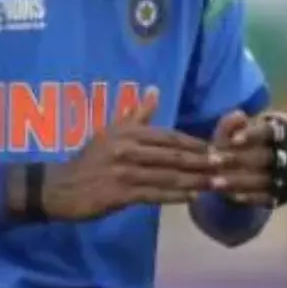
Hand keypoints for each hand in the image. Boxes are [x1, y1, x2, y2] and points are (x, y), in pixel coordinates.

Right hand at [42, 91, 215, 219]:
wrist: (60, 187)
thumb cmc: (90, 160)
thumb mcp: (111, 132)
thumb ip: (136, 114)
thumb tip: (154, 90)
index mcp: (129, 132)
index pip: (169, 136)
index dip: (194, 142)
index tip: (216, 148)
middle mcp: (128, 148)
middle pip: (173, 154)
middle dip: (201, 160)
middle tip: (226, 164)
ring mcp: (124, 171)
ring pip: (167, 175)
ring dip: (194, 179)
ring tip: (216, 183)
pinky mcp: (119, 193)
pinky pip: (153, 194)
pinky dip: (174, 195)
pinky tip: (192, 196)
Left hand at [207, 110, 278, 205]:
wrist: (272, 167)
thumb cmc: (250, 143)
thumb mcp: (240, 131)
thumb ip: (234, 123)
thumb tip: (239, 115)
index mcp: (282, 132)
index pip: (269, 132)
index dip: (252, 135)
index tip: (233, 140)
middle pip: (265, 157)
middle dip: (239, 159)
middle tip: (214, 161)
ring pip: (265, 179)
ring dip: (240, 181)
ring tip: (215, 182)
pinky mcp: (282, 195)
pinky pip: (267, 197)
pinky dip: (250, 197)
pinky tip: (232, 196)